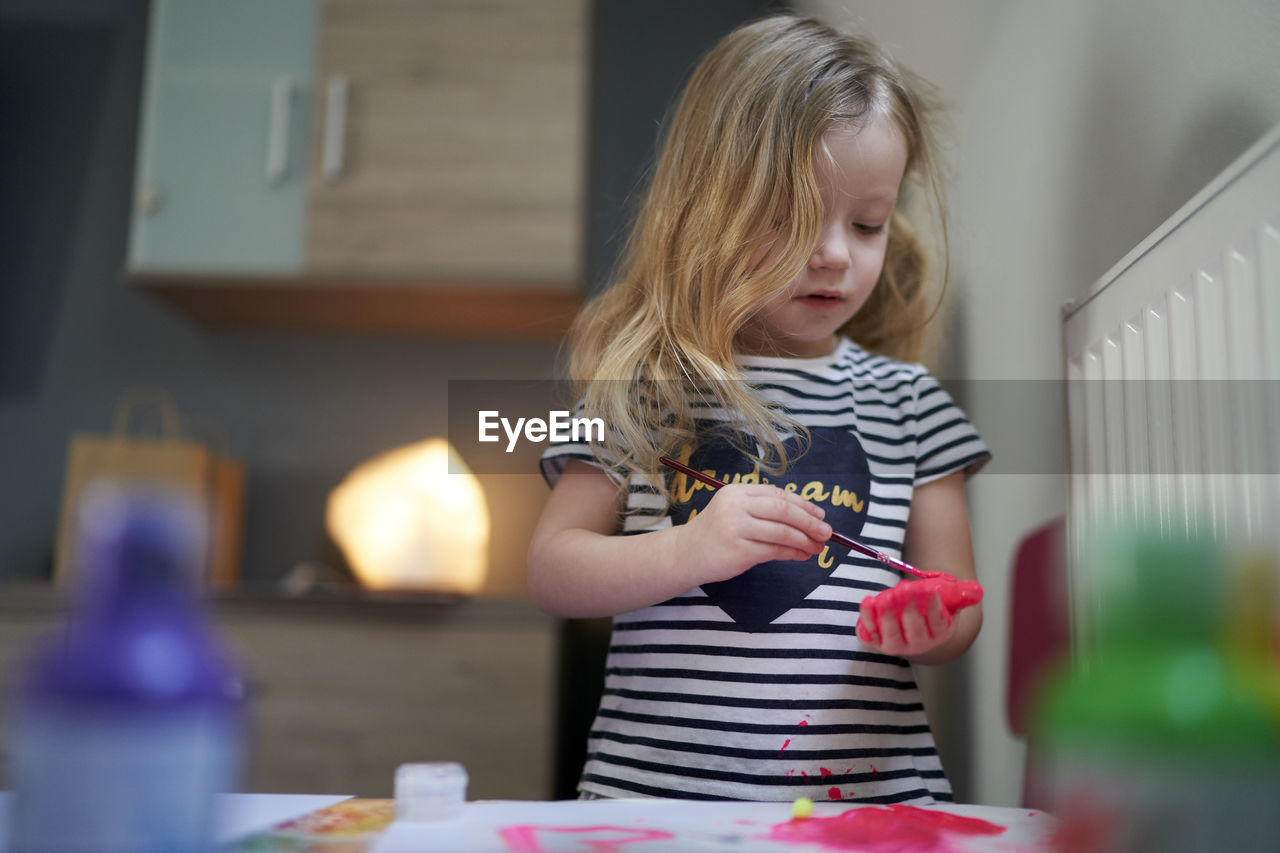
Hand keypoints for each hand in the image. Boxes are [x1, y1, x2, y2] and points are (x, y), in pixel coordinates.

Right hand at [674, 484, 830, 584]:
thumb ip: (764, 510)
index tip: (820, 514)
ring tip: (818, 547)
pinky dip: (793, 553)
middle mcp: (736, 506)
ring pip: (782, 532)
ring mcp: (735, 528)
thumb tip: (808, 518)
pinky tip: (802, 555)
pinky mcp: (738, 550)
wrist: (685, 554)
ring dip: (805, 540)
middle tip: (827, 532)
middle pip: (783, 510)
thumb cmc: (716, 533)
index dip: (803, 504)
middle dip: (809, 522)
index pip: (777, 495)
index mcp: (737, 491)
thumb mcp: (736, 512)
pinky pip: (774, 550)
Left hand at [856, 577, 983, 656]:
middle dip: (910, 612)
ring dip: (886, 617)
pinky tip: (868, 601)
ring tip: (884, 596)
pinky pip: (869, 634)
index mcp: (939, 634)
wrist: (910, 621)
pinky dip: (866, 619)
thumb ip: (962, 593)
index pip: (938, 624)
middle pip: (914, 633)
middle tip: (904, 590)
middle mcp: (918, 644)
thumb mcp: (949, 598)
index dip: (935, 608)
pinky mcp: (875, 641)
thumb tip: (976, 591)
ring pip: (891, 636)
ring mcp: (895, 645)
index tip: (930, 590)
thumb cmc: (931, 607)